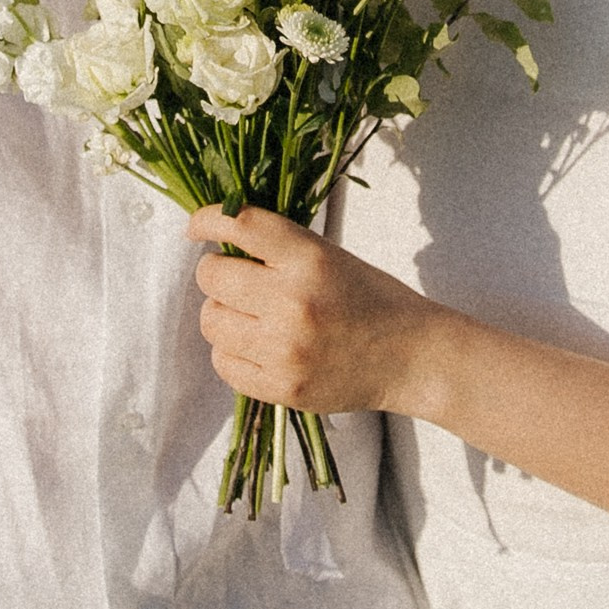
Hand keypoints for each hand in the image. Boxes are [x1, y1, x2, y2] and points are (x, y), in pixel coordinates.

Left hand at [195, 211, 442, 417]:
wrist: (410, 358)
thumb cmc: (372, 300)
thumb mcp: (331, 257)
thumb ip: (279, 248)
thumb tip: (220, 238)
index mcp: (310, 259)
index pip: (241, 225)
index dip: (209, 220)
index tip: (198, 227)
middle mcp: (293, 302)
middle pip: (213, 277)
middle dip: (218, 274)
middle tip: (237, 280)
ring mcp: (284, 349)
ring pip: (211, 321)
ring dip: (222, 314)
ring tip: (250, 316)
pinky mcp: (282, 387)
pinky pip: (223, 363)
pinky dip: (232, 352)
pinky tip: (257, 346)